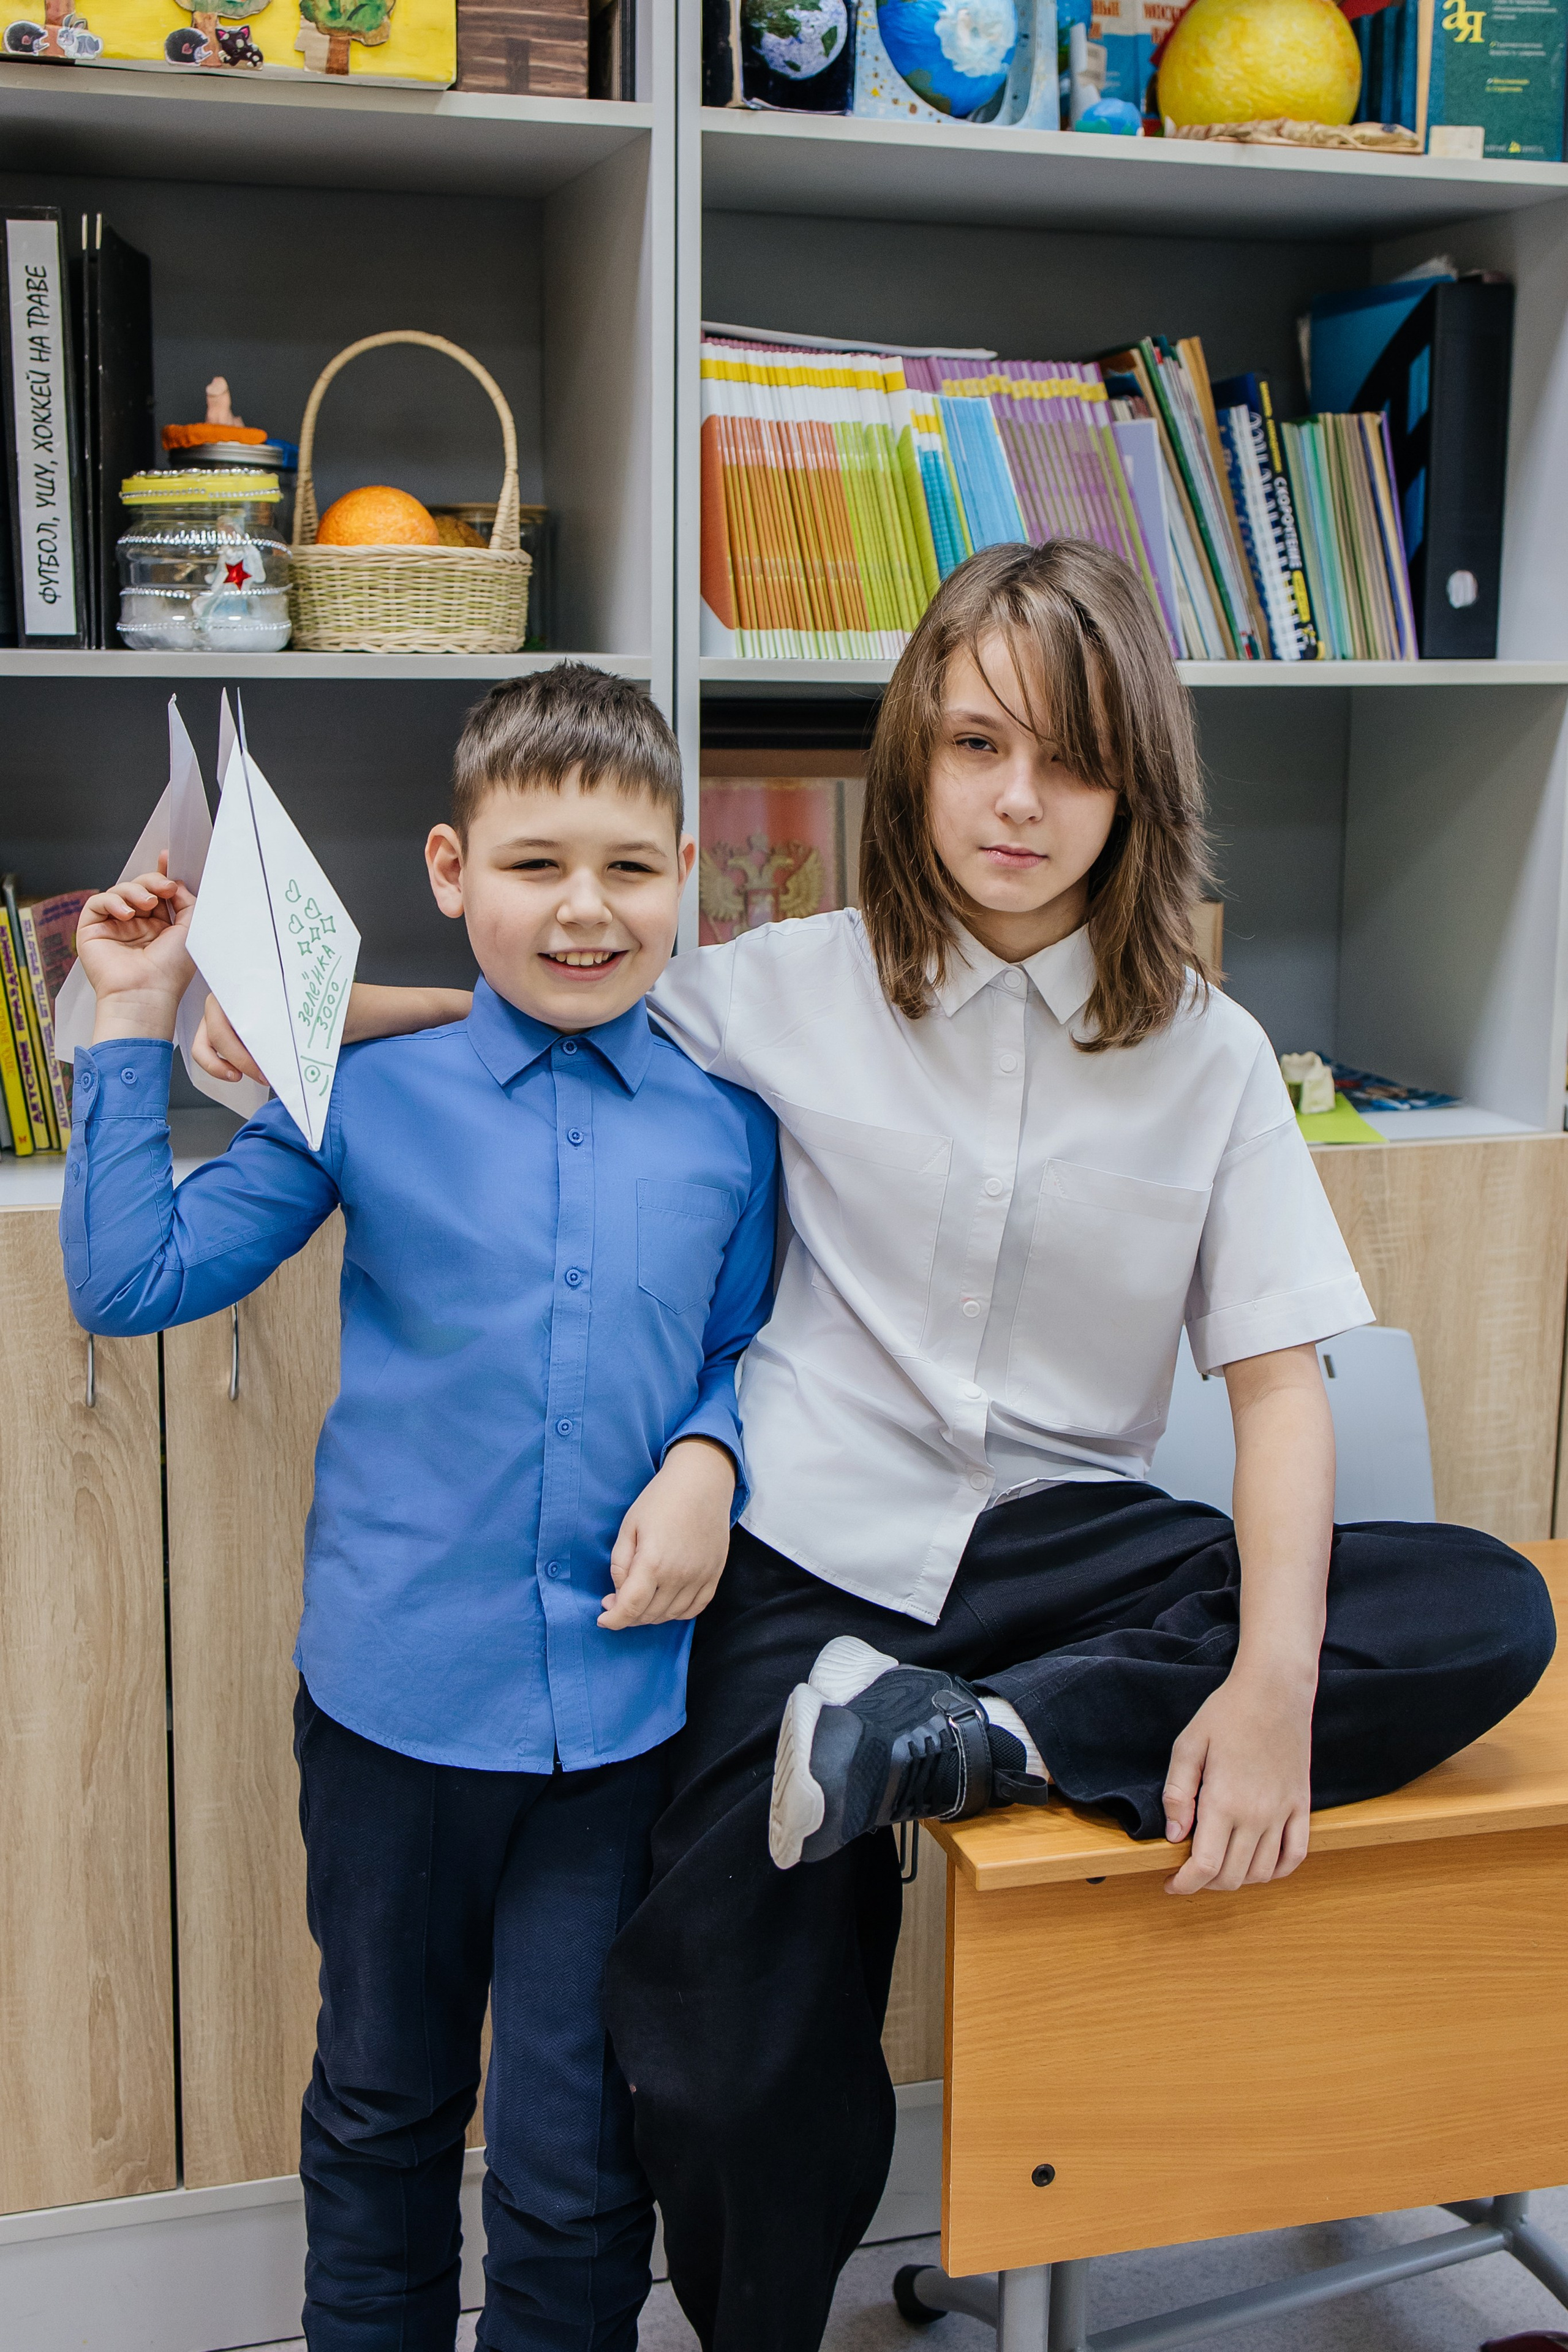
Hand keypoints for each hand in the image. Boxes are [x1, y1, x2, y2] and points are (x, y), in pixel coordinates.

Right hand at [78, 859, 196, 1042]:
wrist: (146, 993)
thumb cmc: (170, 970)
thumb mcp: (191, 929)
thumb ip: (188, 901)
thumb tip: (176, 882)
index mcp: (161, 927)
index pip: (158, 893)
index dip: (161, 874)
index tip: (167, 858)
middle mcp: (138, 926)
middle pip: (140, 887)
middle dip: (152, 882)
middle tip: (164, 888)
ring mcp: (114, 927)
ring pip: (119, 891)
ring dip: (135, 892)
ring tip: (147, 906)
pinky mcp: (93, 929)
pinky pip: (98, 902)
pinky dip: (113, 901)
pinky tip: (127, 914)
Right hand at [194, 981, 474, 1084]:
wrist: (355, 1025)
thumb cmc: (375, 1017)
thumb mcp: (407, 1010)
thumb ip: (441, 1005)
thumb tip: (480, 1002)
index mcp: (300, 985)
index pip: (260, 987)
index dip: (258, 1021)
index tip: (273, 1053)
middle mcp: (269, 992)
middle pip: (231, 1010)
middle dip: (241, 1043)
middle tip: (269, 1070)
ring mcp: (249, 1010)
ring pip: (215, 1025)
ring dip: (225, 1051)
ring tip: (255, 1074)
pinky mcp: (238, 1031)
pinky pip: (205, 1042)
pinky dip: (211, 1058)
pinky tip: (233, 1076)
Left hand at [599, 1438, 736, 1630]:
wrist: (702, 1482)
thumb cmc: (661, 1499)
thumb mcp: (629, 1526)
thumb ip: (619, 1564)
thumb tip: (618, 1594)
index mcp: (653, 1562)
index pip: (630, 1608)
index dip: (613, 1620)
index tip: (603, 1619)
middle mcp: (679, 1575)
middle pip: (649, 1615)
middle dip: (628, 1615)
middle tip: (616, 1601)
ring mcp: (700, 1577)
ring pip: (671, 1615)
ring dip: (651, 1615)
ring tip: (640, 1599)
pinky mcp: (714, 1574)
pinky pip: (695, 1608)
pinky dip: (677, 1612)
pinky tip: (665, 1601)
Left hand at [1162, 1659, 1314, 1894]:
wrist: (1275, 1691)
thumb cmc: (1227, 1713)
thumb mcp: (1187, 1745)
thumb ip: (1176, 1793)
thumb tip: (1174, 1836)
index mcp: (1223, 1802)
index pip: (1204, 1867)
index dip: (1183, 1884)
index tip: (1170, 1884)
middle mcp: (1256, 1815)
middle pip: (1232, 1877)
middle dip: (1205, 1884)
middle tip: (1190, 1872)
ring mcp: (1283, 1813)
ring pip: (1263, 1873)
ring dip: (1239, 1879)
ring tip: (1221, 1865)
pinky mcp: (1302, 1806)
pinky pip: (1296, 1855)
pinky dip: (1277, 1870)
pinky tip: (1260, 1864)